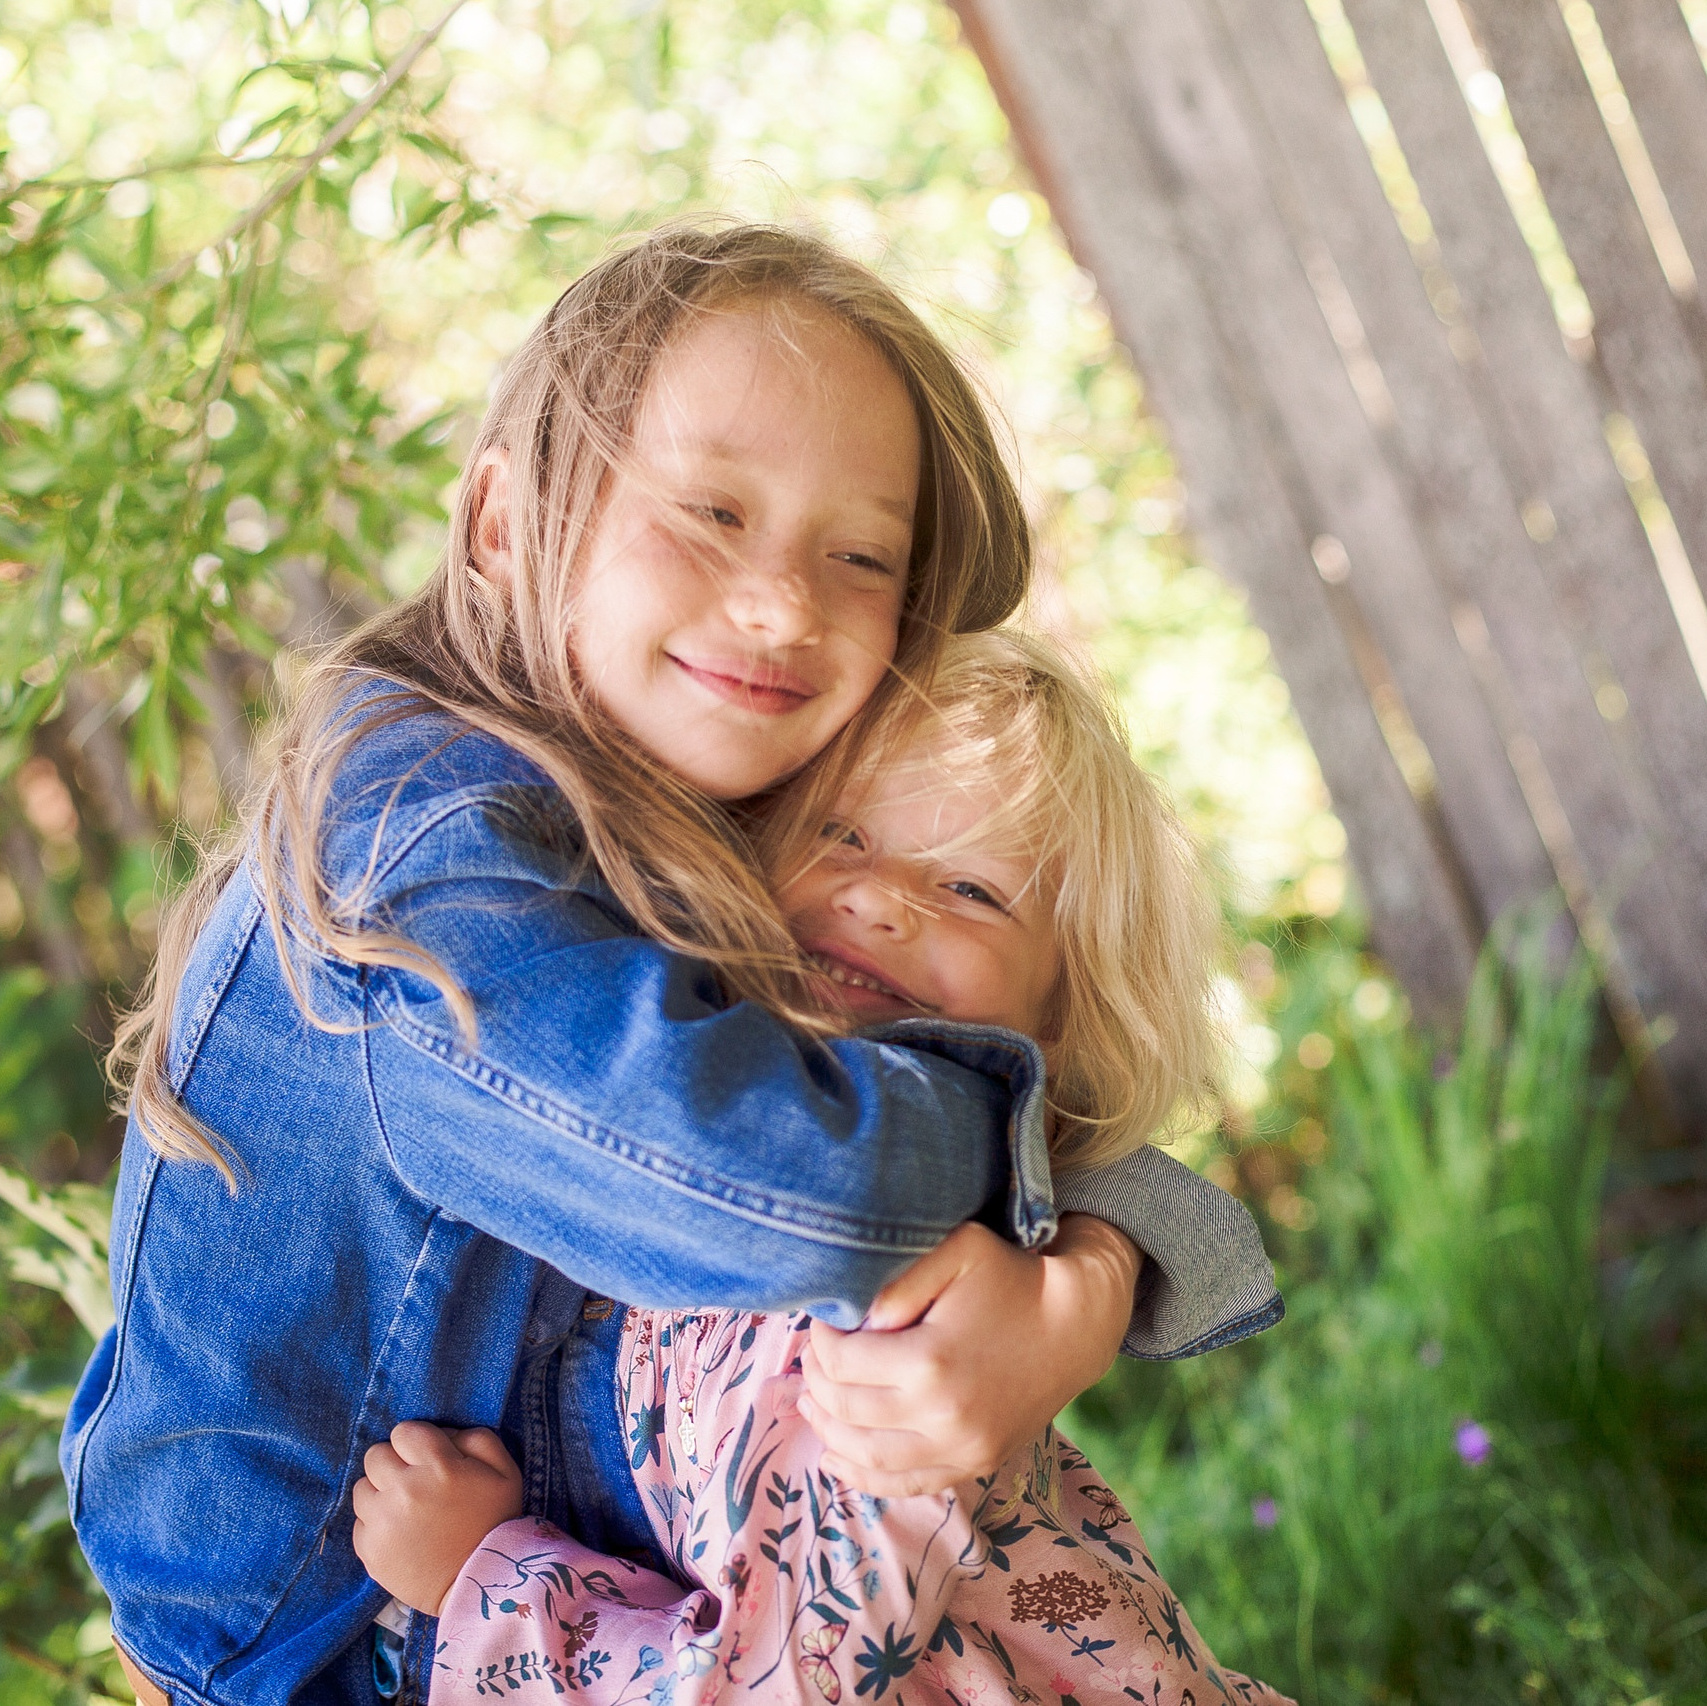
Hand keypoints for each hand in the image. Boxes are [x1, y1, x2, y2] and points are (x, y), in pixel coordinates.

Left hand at [352, 1422, 524, 1614]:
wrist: (481, 1583)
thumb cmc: (494, 1521)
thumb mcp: (504, 1470)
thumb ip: (475, 1438)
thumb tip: (441, 1434)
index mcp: (438, 1466)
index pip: (402, 1432)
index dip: (415, 1442)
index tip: (426, 1459)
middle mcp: (404, 1490)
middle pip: (375, 1455)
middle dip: (393, 1464)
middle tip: (413, 1483)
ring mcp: (382, 1522)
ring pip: (361, 1488)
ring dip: (380, 1494)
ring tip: (404, 1511)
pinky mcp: (369, 1551)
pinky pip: (359, 1523)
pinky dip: (375, 1525)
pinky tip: (399, 1535)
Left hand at [797, 1214, 1140, 1495]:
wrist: (1074, 1325)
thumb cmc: (1011, 1278)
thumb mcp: (959, 1251)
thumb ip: (900, 1278)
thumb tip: (857, 1318)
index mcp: (931, 1362)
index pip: (843, 1362)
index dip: (820, 1341)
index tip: (822, 1322)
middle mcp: (943, 1417)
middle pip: (848, 1410)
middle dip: (817, 1383)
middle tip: (812, 1359)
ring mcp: (962, 1449)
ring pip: (869, 1457)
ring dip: (828, 1432)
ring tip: (810, 1404)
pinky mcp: (975, 1463)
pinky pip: (907, 1485)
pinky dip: (864, 1477)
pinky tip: (836, 1459)